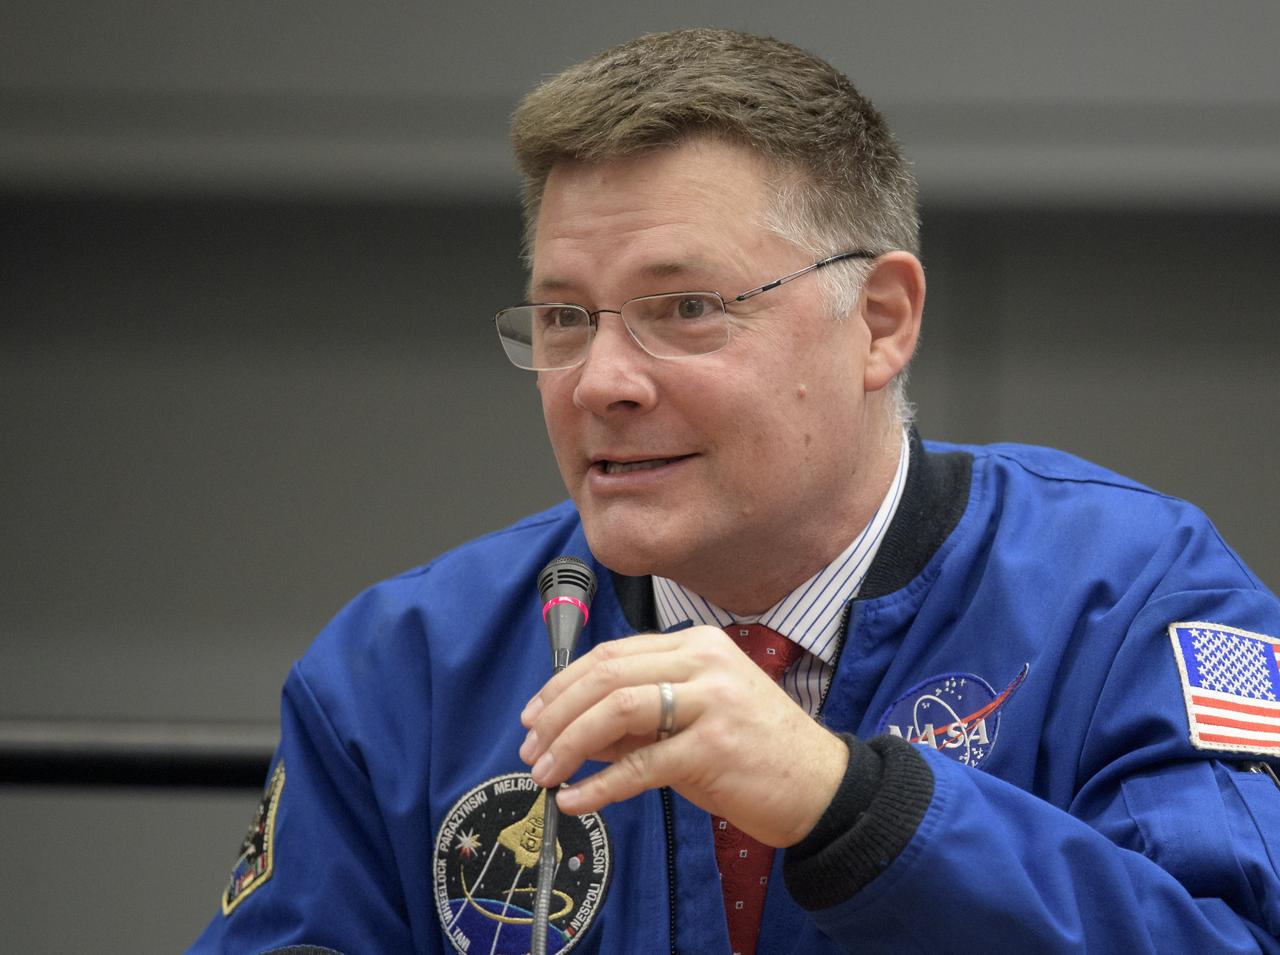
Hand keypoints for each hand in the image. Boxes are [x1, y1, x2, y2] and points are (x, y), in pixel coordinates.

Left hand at [518, 626, 848, 846]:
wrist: (821, 785)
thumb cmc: (754, 750)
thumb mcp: (694, 716)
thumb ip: (639, 716)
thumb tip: (574, 730)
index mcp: (696, 644)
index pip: (612, 654)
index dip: (562, 685)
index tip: (535, 715)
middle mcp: (703, 661)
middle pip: (606, 676)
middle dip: (557, 714)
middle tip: (531, 748)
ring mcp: (711, 700)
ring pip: (616, 710)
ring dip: (569, 744)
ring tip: (546, 773)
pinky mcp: (714, 746)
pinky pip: (640, 764)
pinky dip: (599, 784)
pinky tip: (577, 799)